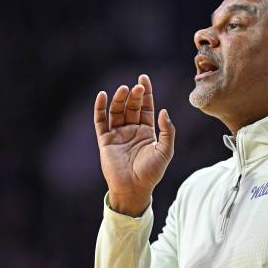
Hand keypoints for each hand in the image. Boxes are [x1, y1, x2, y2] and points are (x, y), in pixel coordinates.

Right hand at [94, 74, 174, 216]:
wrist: (134, 188)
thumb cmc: (151, 172)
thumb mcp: (165, 151)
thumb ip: (167, 131)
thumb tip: (163, 111)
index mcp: (147, 131)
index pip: (146, 107)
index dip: (146, 93)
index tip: (144, 79)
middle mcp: (132, 130)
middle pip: (132, 106)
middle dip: (134, 95)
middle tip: (137, 86)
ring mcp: (118, 134)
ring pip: (117, 111)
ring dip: (119, 99)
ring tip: (123, 89)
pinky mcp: (105, 140)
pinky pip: (101, 121)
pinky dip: (100, 108)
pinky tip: (102, 96)